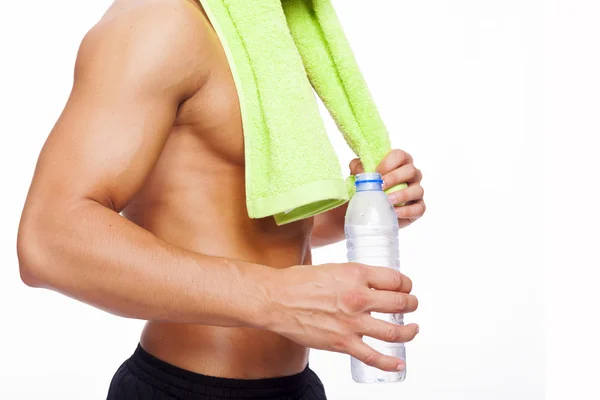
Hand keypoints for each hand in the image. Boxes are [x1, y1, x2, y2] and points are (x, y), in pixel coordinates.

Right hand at [266, 263, 418, 371]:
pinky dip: (390, 362)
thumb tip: (369, 283)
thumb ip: (354, 276)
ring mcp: (352, 323)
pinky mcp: (343, 343)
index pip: (396, 279)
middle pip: (401, 303)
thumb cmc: (298, 282)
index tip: (405, 287)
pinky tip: (400, 363)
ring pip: (394, 331)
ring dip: (410, 331)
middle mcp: (359, 297)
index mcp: (356, 274)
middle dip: (411, 304)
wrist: (276, 300)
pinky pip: (373, 356)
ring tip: (413, 329)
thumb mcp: (333, 268)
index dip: (406, 284)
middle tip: (412, 305)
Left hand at [350, 149, 425, 227]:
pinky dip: (406, 211)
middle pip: (411, 171)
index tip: (376, 173)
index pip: (400, 156)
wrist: (368, 210)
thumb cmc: (367, 187)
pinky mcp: (418, 207)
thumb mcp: (359, 175)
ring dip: (402, 195)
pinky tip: (394, 212)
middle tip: (380, 187)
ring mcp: (417, 191)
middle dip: (394, 178)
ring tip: (387, 201)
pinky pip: (419, 209)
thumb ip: (357, 167)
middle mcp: (412, 174)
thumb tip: (361, 170)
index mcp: (400, 162)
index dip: (388, 163)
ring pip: (417, 190)